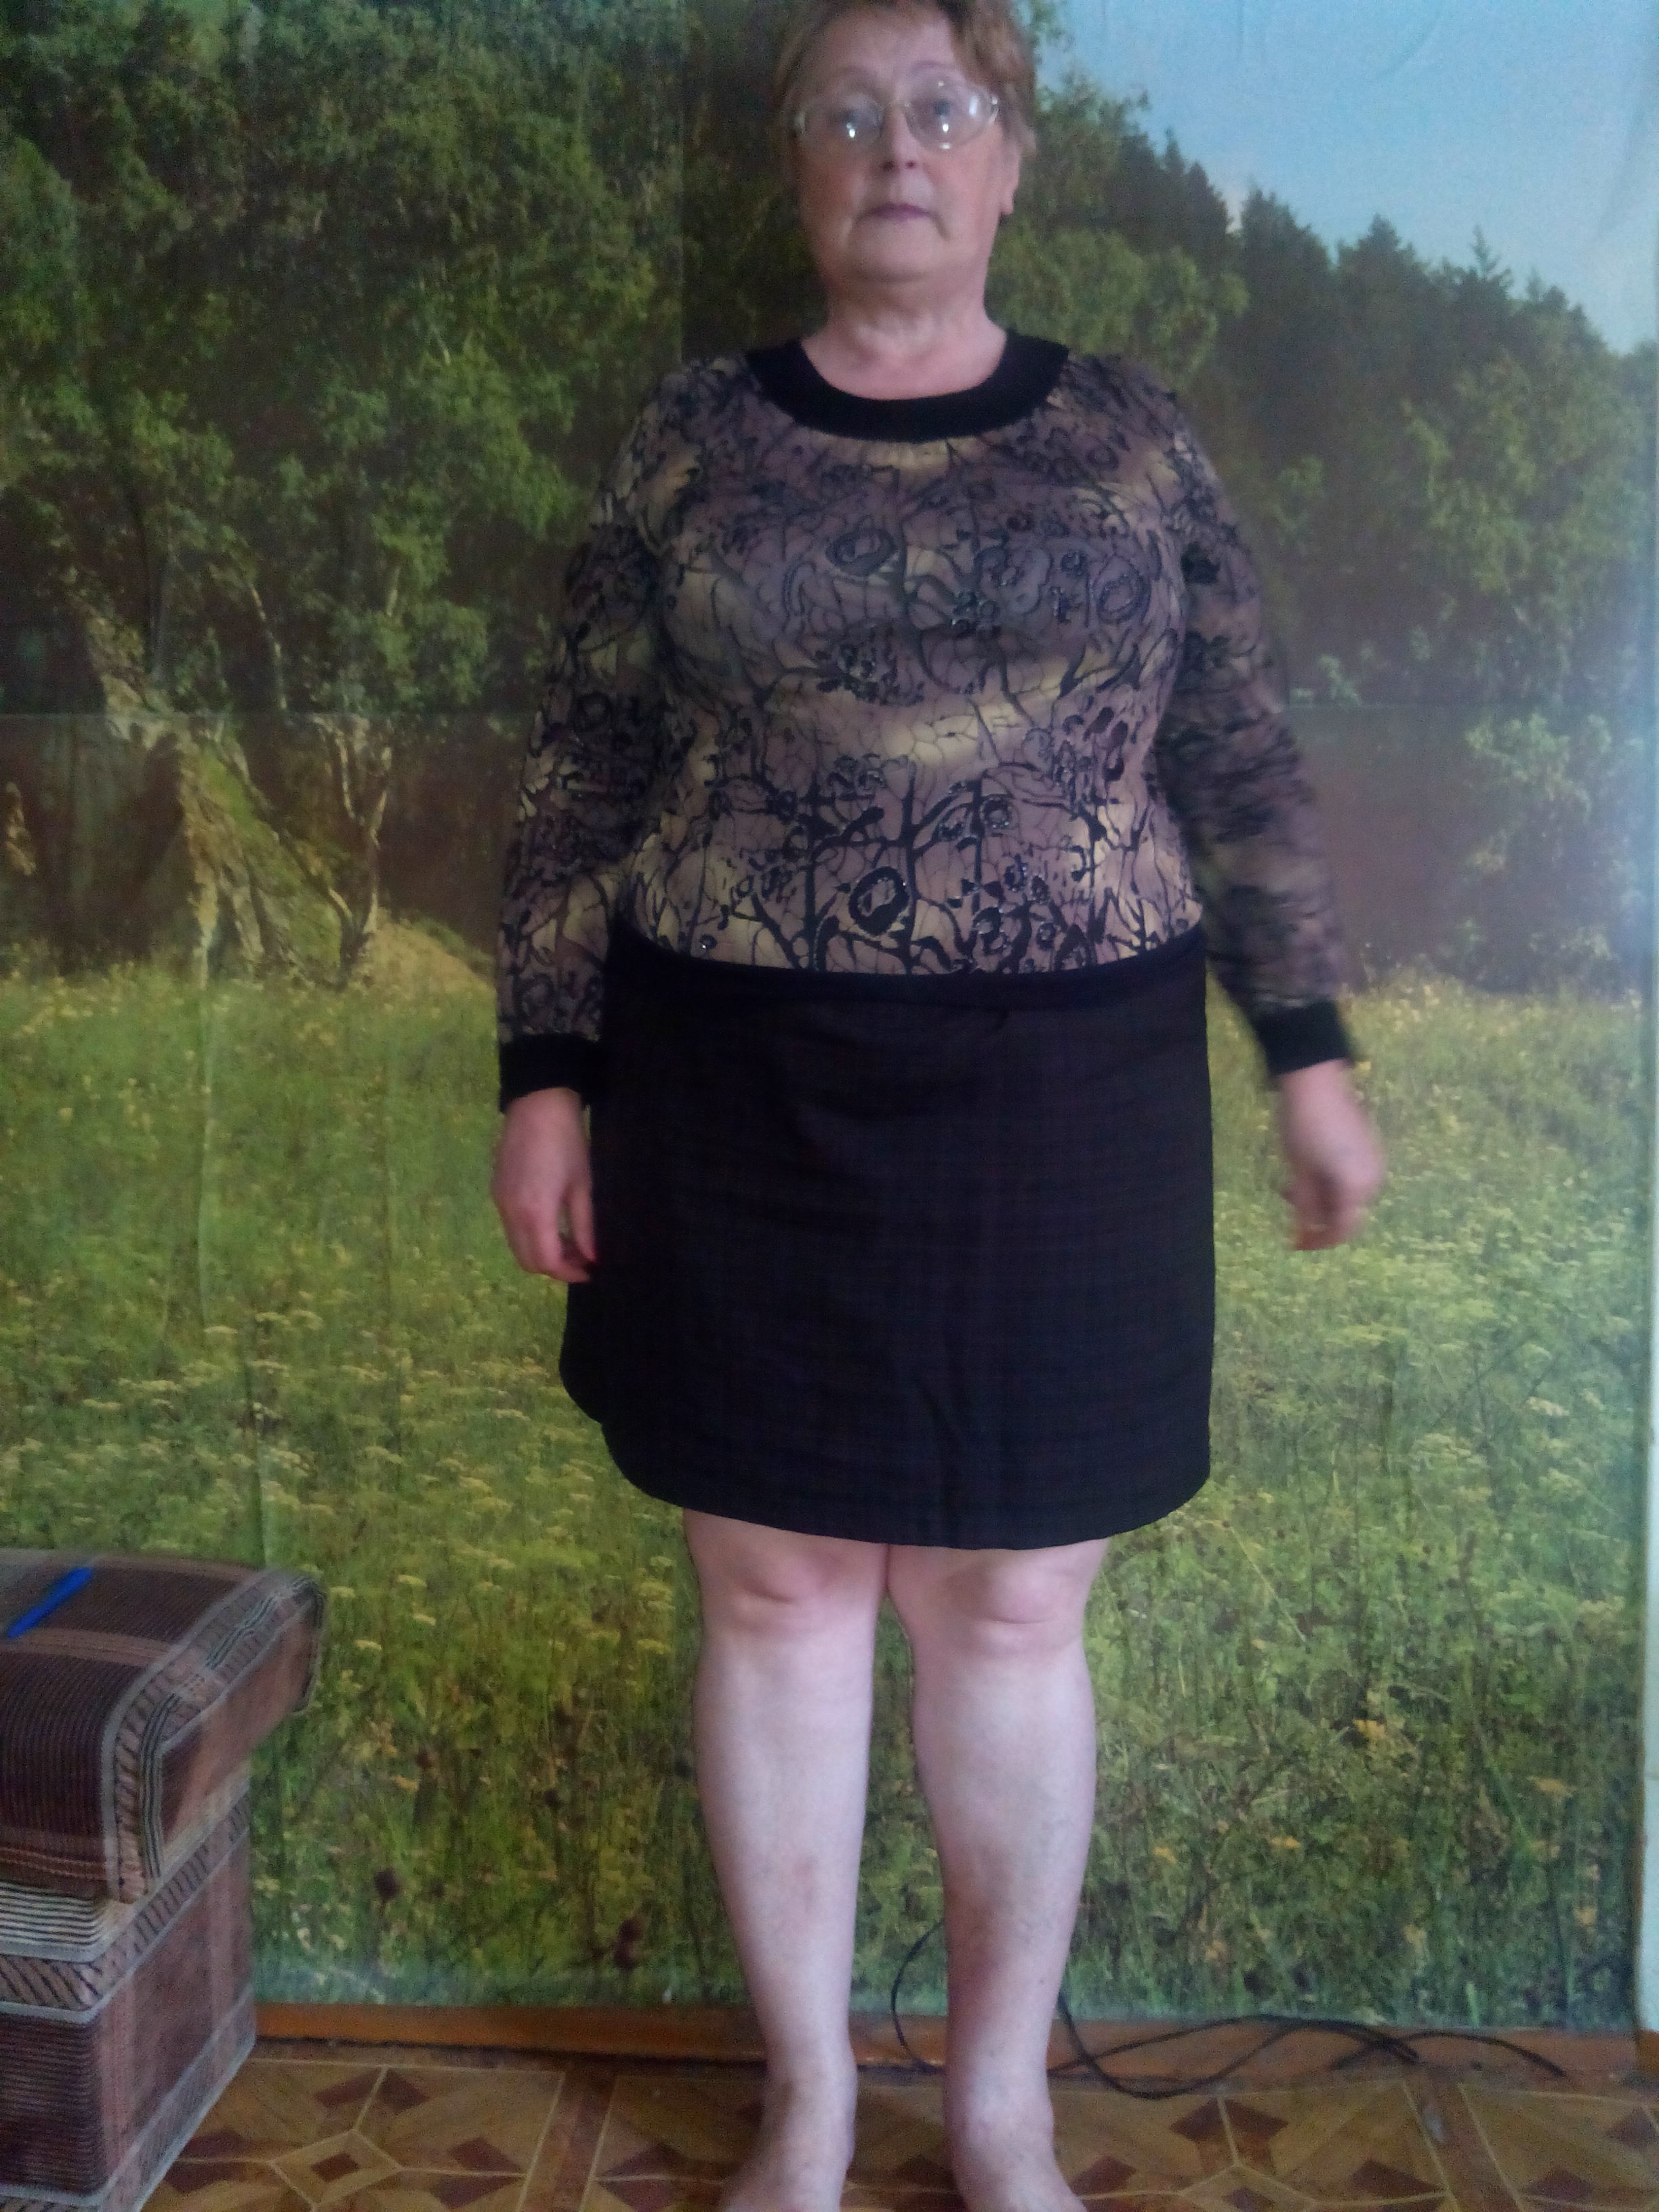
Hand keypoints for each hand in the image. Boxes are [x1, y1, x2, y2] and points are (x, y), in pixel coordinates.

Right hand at [491, 1088, 596, 1281]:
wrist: (537, 1104)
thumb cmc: (567, 1142)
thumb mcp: (583, 1186)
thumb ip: (585, 1226)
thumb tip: (592, 1258)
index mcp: (534, 1213)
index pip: (547, 1262)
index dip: (569, 1273)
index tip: (590, 1270)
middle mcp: (510, 1213)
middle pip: (527, 1261)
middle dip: (554, 1268)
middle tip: (581, 1259)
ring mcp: (500, 1202)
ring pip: (517, 1246)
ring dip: (542, 1252)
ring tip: (570, 1242)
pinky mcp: (497, 1191)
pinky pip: (511, 1227)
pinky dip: (531, 1236)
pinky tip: (552, 1224)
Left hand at [1274, 1059, 1384, 1249]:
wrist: (1315, 1078)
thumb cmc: (1302, 1126)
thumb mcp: (1299, 1171)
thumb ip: (1304, 1206)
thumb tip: (1303, 1233)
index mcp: (1357, 1187)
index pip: (1342, 1230)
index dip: (1318, 1242)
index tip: (1296, 1244)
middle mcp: (1374, 1178)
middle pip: (1348, 1214)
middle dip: (1318, 1217)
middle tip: (1289, 1208)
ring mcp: (1374, 1161)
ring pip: (1350, 1195)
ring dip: (1323, 1199)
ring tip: (1293, 1186)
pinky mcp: (1369, 1147)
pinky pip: (1353, 1177)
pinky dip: (1332, 1183)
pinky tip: (1310, 1171)